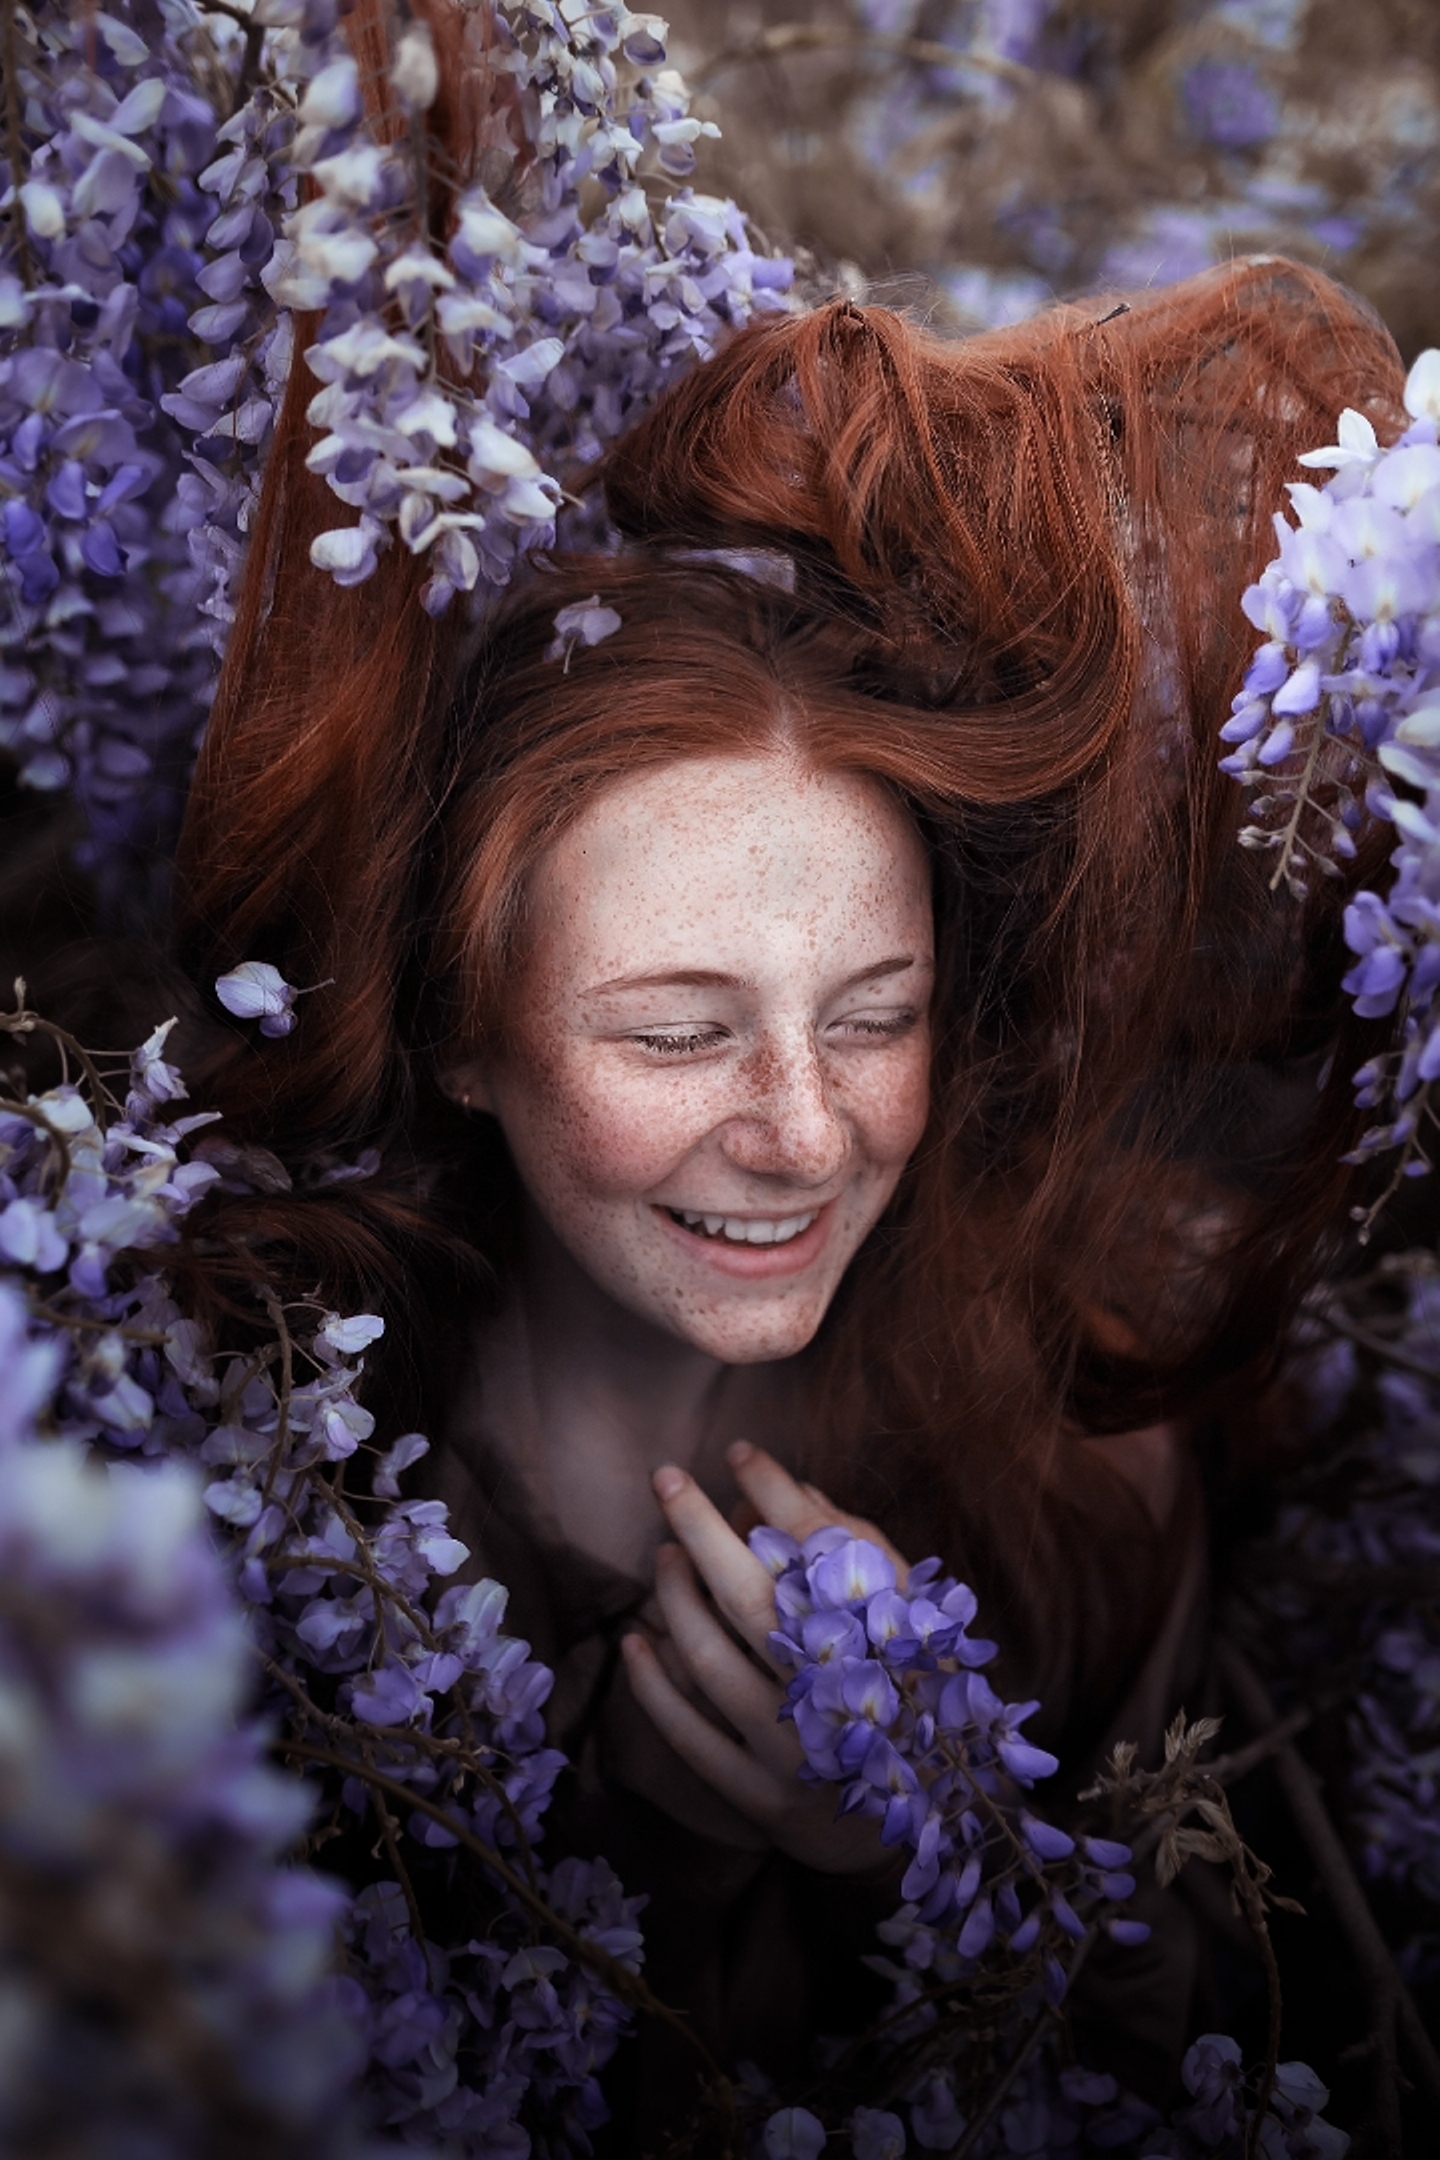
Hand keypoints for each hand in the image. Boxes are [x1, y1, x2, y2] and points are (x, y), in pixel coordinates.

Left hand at [621, 1440, 907, 1875]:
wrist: (942, 1821)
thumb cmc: (915, 1695)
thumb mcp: (907, 1617)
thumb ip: (856, 1552)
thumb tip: (790, 1488)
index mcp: (889, 1640)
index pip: (823, 1547)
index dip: (775, 1492)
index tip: (739, 1451)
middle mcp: (843, 1694)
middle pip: (752, 1596)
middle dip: (700, 1528)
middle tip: (665, 1477)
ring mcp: (800, 1751)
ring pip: (711, 1661)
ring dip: (675, 1599)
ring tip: (662, 1555)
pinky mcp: (766, 1800)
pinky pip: (691, 1736)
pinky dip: (653, 1685)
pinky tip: (634, 1641)